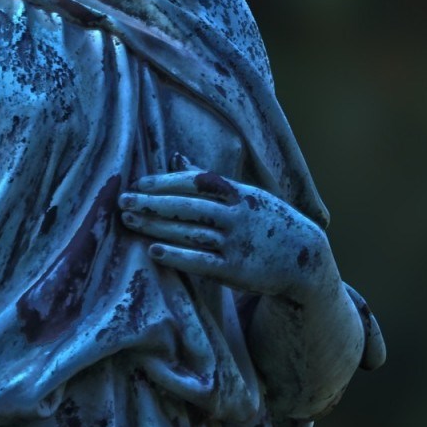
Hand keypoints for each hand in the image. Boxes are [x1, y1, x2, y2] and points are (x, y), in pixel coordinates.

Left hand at [121, 169, 338, 303]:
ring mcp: (236, 243)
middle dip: (153, 203)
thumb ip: (208, 179)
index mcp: (240, 192)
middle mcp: (237, 215)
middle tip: (122, 201)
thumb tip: (174, 156)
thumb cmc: (267, 221)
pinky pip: (201, 262)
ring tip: (129, 220)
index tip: (138, 184)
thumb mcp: (245, 193)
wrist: (304, 258)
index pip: (197, 182)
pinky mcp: (235, 271)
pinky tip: (154, 250)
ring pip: (190, 232)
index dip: (166, 182)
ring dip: (157, 226)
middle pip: (188, 206)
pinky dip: (177, 256)